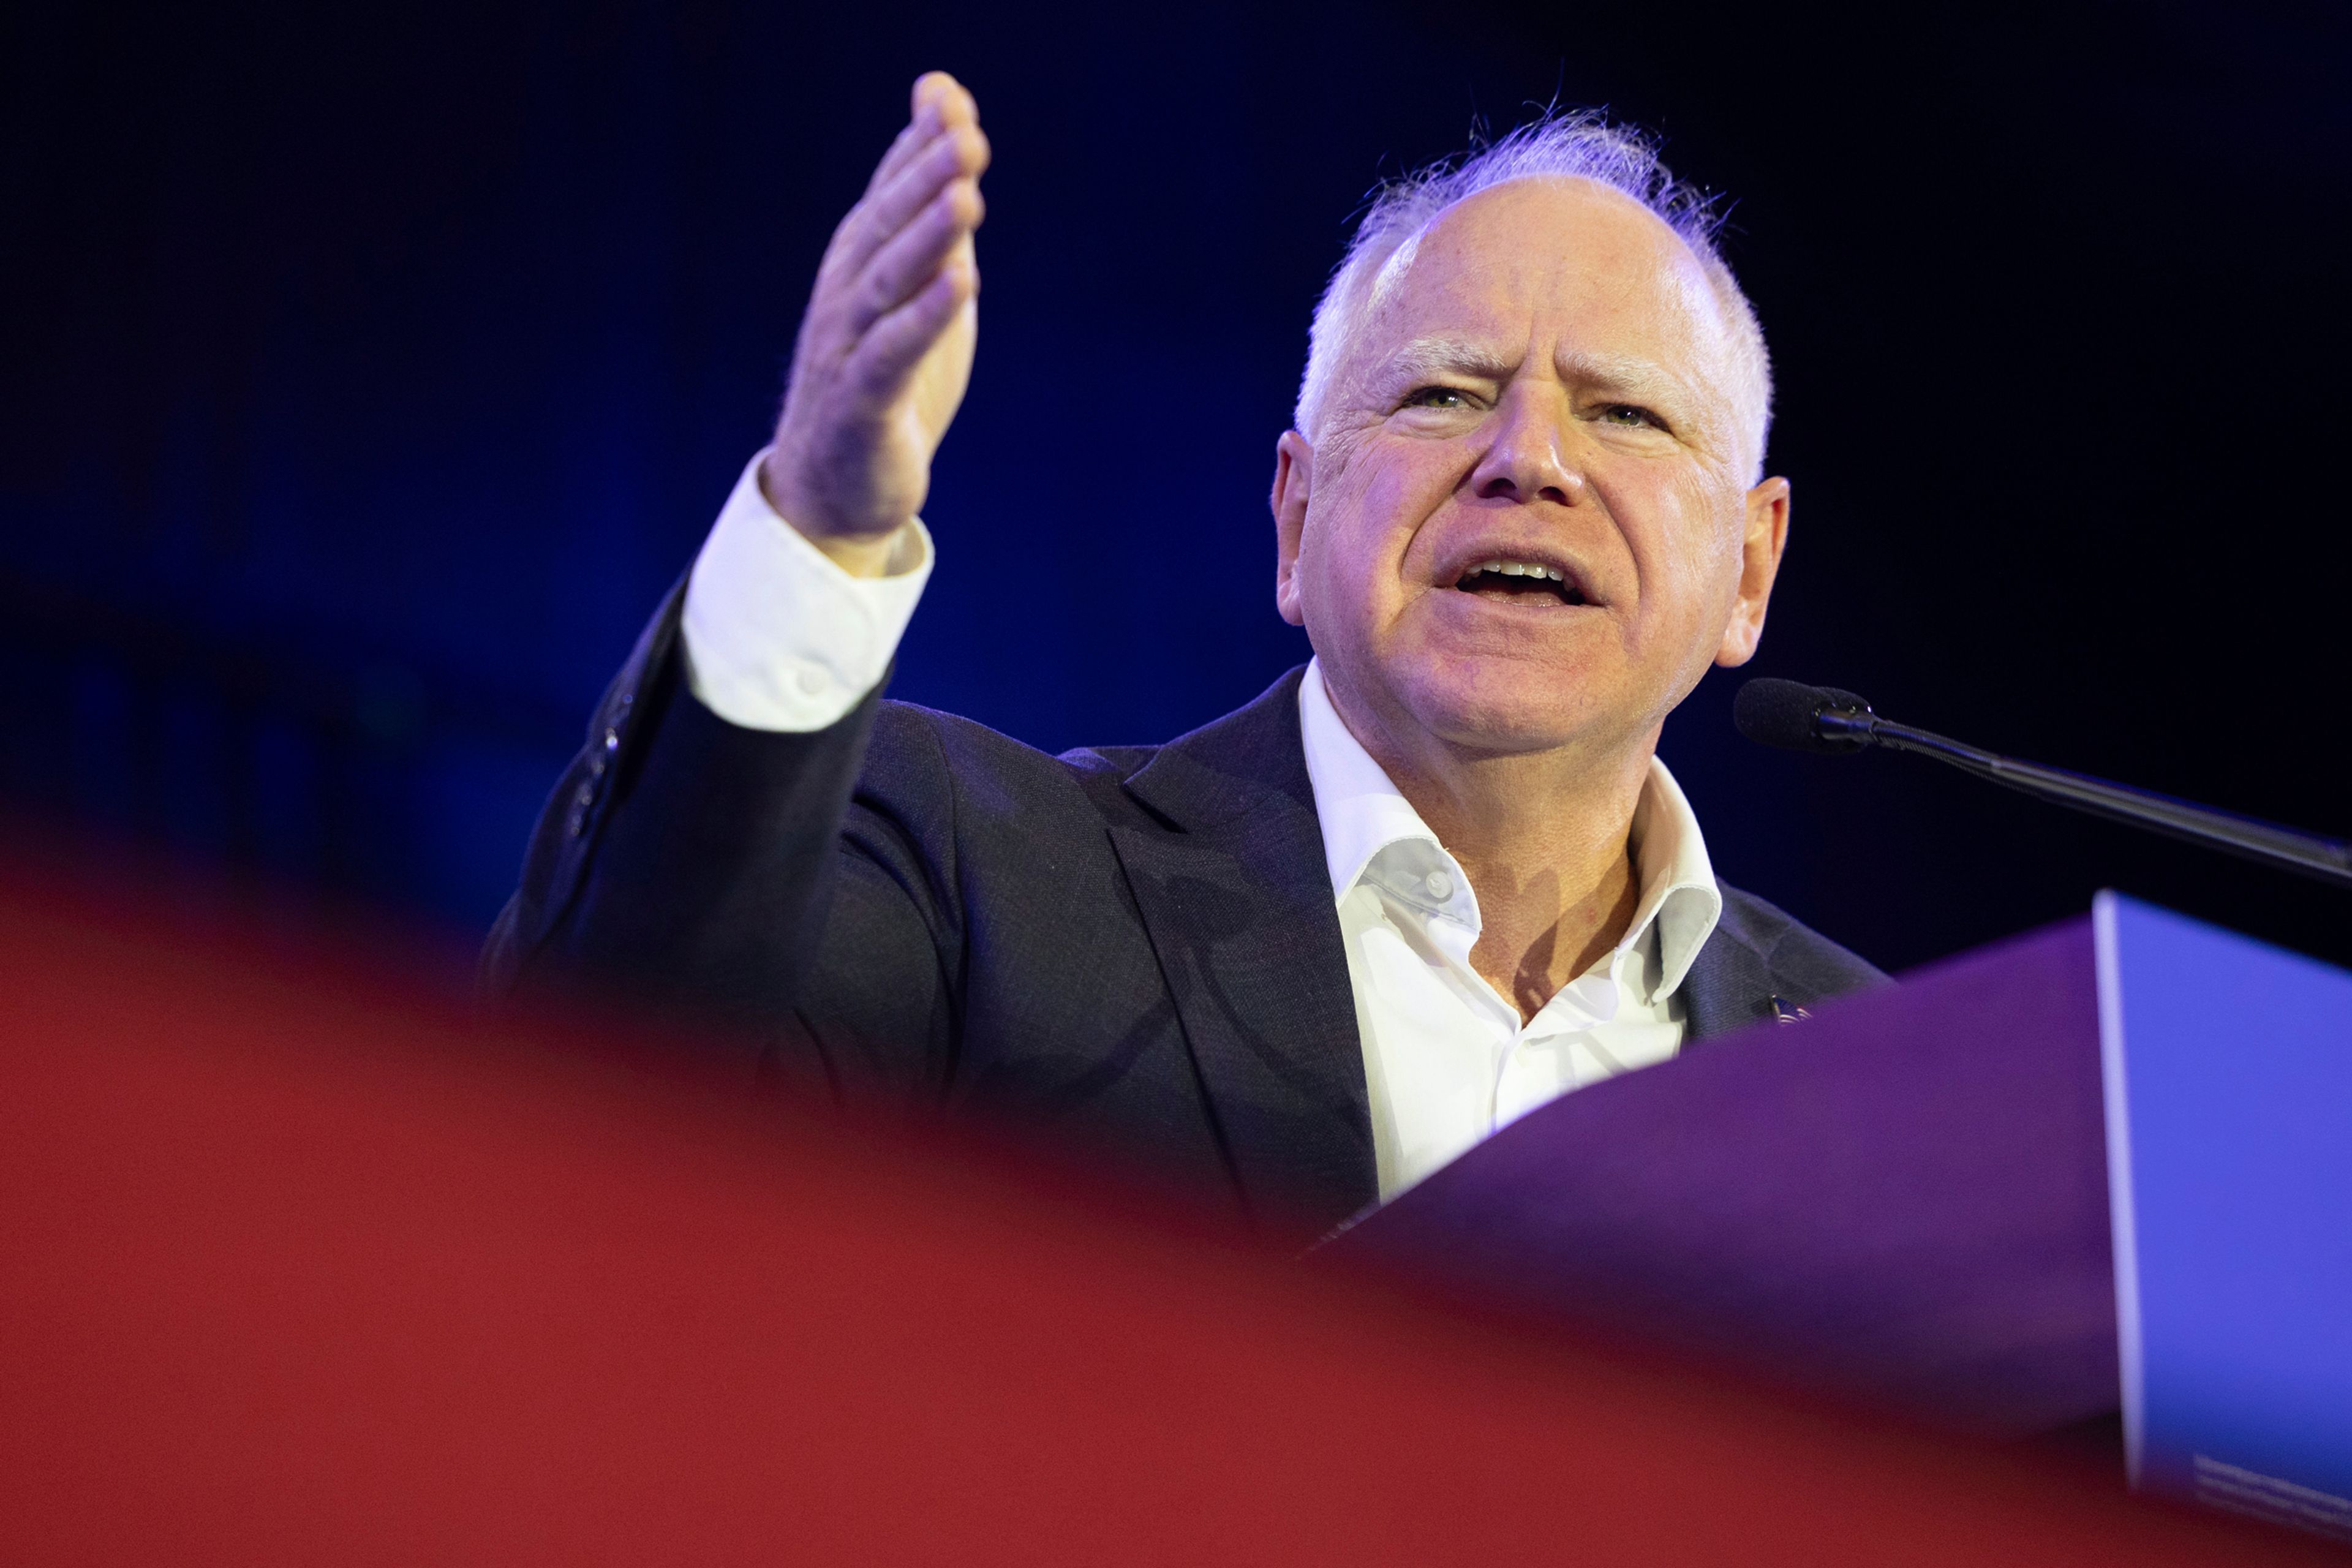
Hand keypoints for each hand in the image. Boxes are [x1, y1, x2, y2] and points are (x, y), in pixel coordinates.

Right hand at [761, 72, 988, 575]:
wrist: (836, 485)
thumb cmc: (883, 379)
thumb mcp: (916, 290)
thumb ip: (936, 219)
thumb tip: (957, 135)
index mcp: (858, 263)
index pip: (888, 192)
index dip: (918, 145)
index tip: (950, 98)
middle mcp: (845, 296)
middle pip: (887, 227)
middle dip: (926, 178)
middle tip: (968, 135)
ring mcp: (848, 348)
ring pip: (887, 282)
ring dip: (926, 238)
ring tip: (966, 197)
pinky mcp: (862, 403)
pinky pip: (892, 353)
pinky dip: (924, 317)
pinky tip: (958, 285)